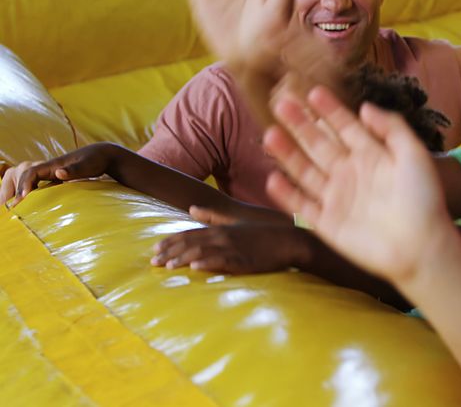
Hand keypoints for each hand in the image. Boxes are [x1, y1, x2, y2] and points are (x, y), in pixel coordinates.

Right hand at [1, 143, 116, 207]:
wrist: (103, 155)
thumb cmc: (96, 159)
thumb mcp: (87, 165)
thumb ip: (74, 170)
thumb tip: (59, 173)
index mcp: (53, 164)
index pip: (31, 172)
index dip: (24, 184)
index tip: (22, 197)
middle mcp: (50, 168)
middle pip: (27, 177)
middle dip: (19, 190)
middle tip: (14, 206)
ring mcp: (52, 173)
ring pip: (32, 181)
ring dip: (24, 192)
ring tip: (18, 207)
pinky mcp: (57, 179)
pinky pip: (40, 186)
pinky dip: (34, 194)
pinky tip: (34, 205)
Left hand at [151, 221, 308, 273]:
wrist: (289, 240)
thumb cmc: (263, 234)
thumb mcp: (237, 221)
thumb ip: (213, 216)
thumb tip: (192, 208)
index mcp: (221, 228)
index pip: (190, 234)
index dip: (171, 241)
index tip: (154, 249)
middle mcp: (224, 236)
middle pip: (192, 243)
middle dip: (171, 252)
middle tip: (153, 262)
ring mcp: (235, 247)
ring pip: (205, 252)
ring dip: (185, 258)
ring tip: (169, 266)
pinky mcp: (245, 260)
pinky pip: (225, 261)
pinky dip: (210, 263)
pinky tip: (197, 268)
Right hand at [263, 86, 453, 284]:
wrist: (421, 245)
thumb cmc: (424, 199)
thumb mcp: (414, 155)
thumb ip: (392, 128)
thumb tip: (364, 107)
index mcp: (371, 155)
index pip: (345, 127)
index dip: (329, 110)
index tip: (312, 91)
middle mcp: (350, 173)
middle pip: (319, 144)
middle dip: (300, 124)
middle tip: (281, 103)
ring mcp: (337, 198)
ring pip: (305, 171)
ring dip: (288, 153)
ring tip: (270, 134)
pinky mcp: (328, 223)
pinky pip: (302, 205)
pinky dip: (287, 193)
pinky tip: (273, 177)